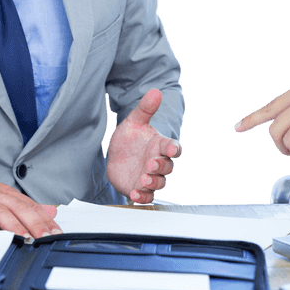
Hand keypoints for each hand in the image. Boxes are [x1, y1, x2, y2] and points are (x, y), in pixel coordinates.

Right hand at [0, 170, 59, 235]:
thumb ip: (21, 205)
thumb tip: (49, 210)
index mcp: (3, 192)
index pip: (29, 204)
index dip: (44, 218)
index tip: (57, 232)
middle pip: (19, 208)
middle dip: (35, 223)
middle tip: (47, 237)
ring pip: (1, 212)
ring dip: (15, 225)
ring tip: (27, 238)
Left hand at [106, 88, 180, 202]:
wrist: (115, 156)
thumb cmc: (130, 138)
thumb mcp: (134, 122)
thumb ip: (145, 109)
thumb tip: (155, 91)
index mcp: (160, 145)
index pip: (173, 147)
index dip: (174, 148)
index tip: (171, 148)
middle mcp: (158, 162)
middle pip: (167, 167)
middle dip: (160, 167)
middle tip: (150, 164)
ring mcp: (150, 177)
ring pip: (159, 183)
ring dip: (153, 182)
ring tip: (143, 179)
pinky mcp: (140, 189)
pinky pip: (146, 196)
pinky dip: (143, 197)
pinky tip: (135, 194)